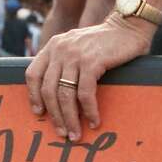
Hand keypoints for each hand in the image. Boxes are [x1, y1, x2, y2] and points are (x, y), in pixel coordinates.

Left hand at [26, 14, 154, 139]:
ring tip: (76, 134)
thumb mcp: (77, 45)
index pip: (32, 74)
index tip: (39, 113)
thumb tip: (60, 92)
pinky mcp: (92, 62)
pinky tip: (94, 121)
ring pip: (65, 95)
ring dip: (70, 119)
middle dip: (54, 116)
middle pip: (48, 90)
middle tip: (62, 132)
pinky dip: (89, 111)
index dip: (33, 96)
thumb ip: (66, 61)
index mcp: (53, 46)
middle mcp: (60, 50)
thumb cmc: (106, 42)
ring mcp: (75, 55)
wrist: (128, 26)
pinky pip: (85, 93)